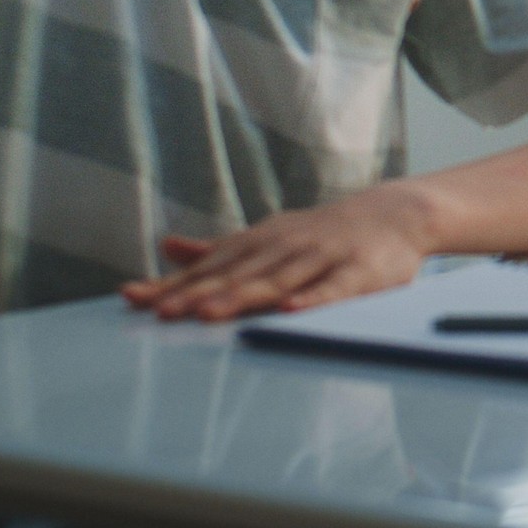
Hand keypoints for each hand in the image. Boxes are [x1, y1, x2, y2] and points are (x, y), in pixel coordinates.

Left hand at [119, 186, 436, 320]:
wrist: (394, 214)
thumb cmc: (324, 233)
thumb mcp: (268, 236)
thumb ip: (219, 249)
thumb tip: (168, 248)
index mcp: (260, 243)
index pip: (208, 267)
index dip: (172, 284)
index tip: (134, 298)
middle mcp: (284, 248)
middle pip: (235, 276)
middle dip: (196, 294)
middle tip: (161, 312)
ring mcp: (320, 259)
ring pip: (276, 282)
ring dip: (241, 297)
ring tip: (208, 313)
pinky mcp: (358, 274)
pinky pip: (332, 290)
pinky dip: (311, 300)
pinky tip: (290, 310)